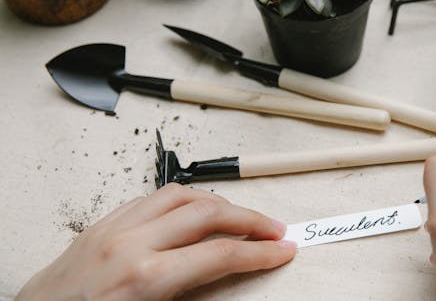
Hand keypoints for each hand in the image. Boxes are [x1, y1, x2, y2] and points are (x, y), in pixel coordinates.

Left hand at [16, 183, 295, 300]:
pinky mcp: (102, 224)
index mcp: (144, 278)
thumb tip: (224, 277)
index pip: (220, 254)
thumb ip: (190, 294)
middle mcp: (130, 244)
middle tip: (273, 231)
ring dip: (219, 202)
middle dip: (250, 220)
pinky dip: (184, 199)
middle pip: (209, 213)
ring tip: (240, 215)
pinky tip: (195, 209)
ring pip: (182, 195)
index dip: (260, 253)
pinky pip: (152, 198)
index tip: (281, 251)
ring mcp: (114, 229)